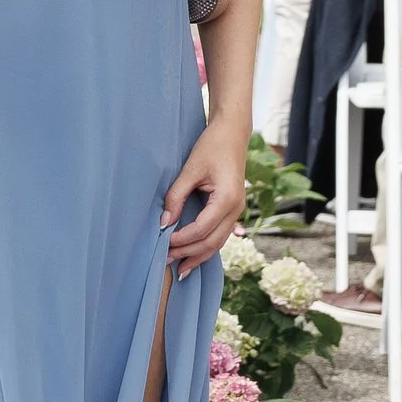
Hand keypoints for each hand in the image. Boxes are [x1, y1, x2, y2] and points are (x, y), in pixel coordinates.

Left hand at [163, 121, 247, 269]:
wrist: (232, 133)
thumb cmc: (212, 146)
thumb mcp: (190, 169)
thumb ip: (176, 196)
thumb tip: (164, 222)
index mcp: (227, 199)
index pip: (202, 229)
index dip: (183, 239)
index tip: (164, 241)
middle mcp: (236, 209)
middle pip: (212, 242)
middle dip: (189, 254)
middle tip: (165, 260)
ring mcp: (237, 211)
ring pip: (218, 243)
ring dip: (198, 256)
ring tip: (179, 268)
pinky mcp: (232, 210)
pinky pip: (220, 235)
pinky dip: (206, 247)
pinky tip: (193, 256)